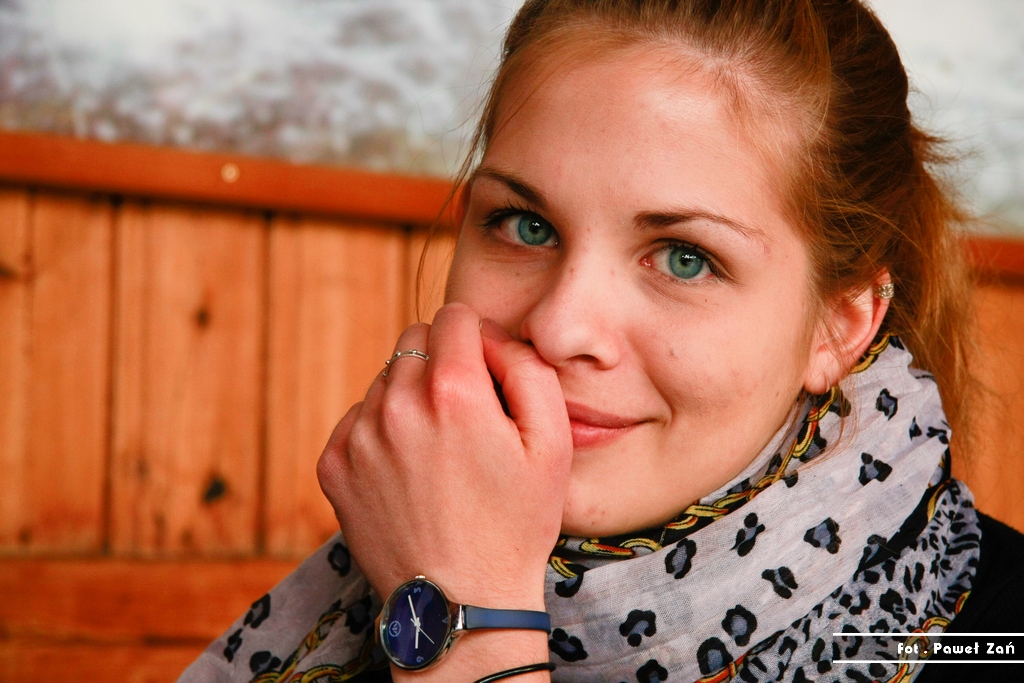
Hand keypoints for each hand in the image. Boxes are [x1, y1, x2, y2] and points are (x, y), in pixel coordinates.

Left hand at [316, 302, 571, 611]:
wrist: (460, 601)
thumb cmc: (516, 523)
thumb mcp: (553, 442)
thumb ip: (527, 366)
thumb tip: (489, 336)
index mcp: (454, 391)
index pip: (454, 317)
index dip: (478, 340)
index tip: (486, 374)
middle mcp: (397, 404)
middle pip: (414, 341)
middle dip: (441, 363)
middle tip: (464, 416)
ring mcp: (358, 436)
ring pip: (385, 379)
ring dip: (409, 397)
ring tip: (437, 452)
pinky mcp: (333, 465)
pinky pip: (357, 417)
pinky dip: (381, 431)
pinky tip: (408, 471)